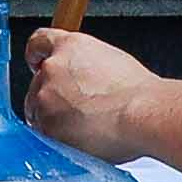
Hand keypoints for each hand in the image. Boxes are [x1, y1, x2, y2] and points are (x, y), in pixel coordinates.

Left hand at [22, 19, 162, 159]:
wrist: (144, 115)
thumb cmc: (138, 93)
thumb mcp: (110, 60)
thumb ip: (84, 64)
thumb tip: (79, 77)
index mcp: (70, 46)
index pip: (38, 42)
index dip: (37, 56)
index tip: (37, 64)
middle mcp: (53, 68)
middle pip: (37, 83)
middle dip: (51, 97)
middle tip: (76, 109)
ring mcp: (46, 97)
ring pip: (37, 110)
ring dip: (53, 119)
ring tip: (83, 126)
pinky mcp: (46, 126)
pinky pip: (43, 134)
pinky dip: (56, 139)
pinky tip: (79, 139)